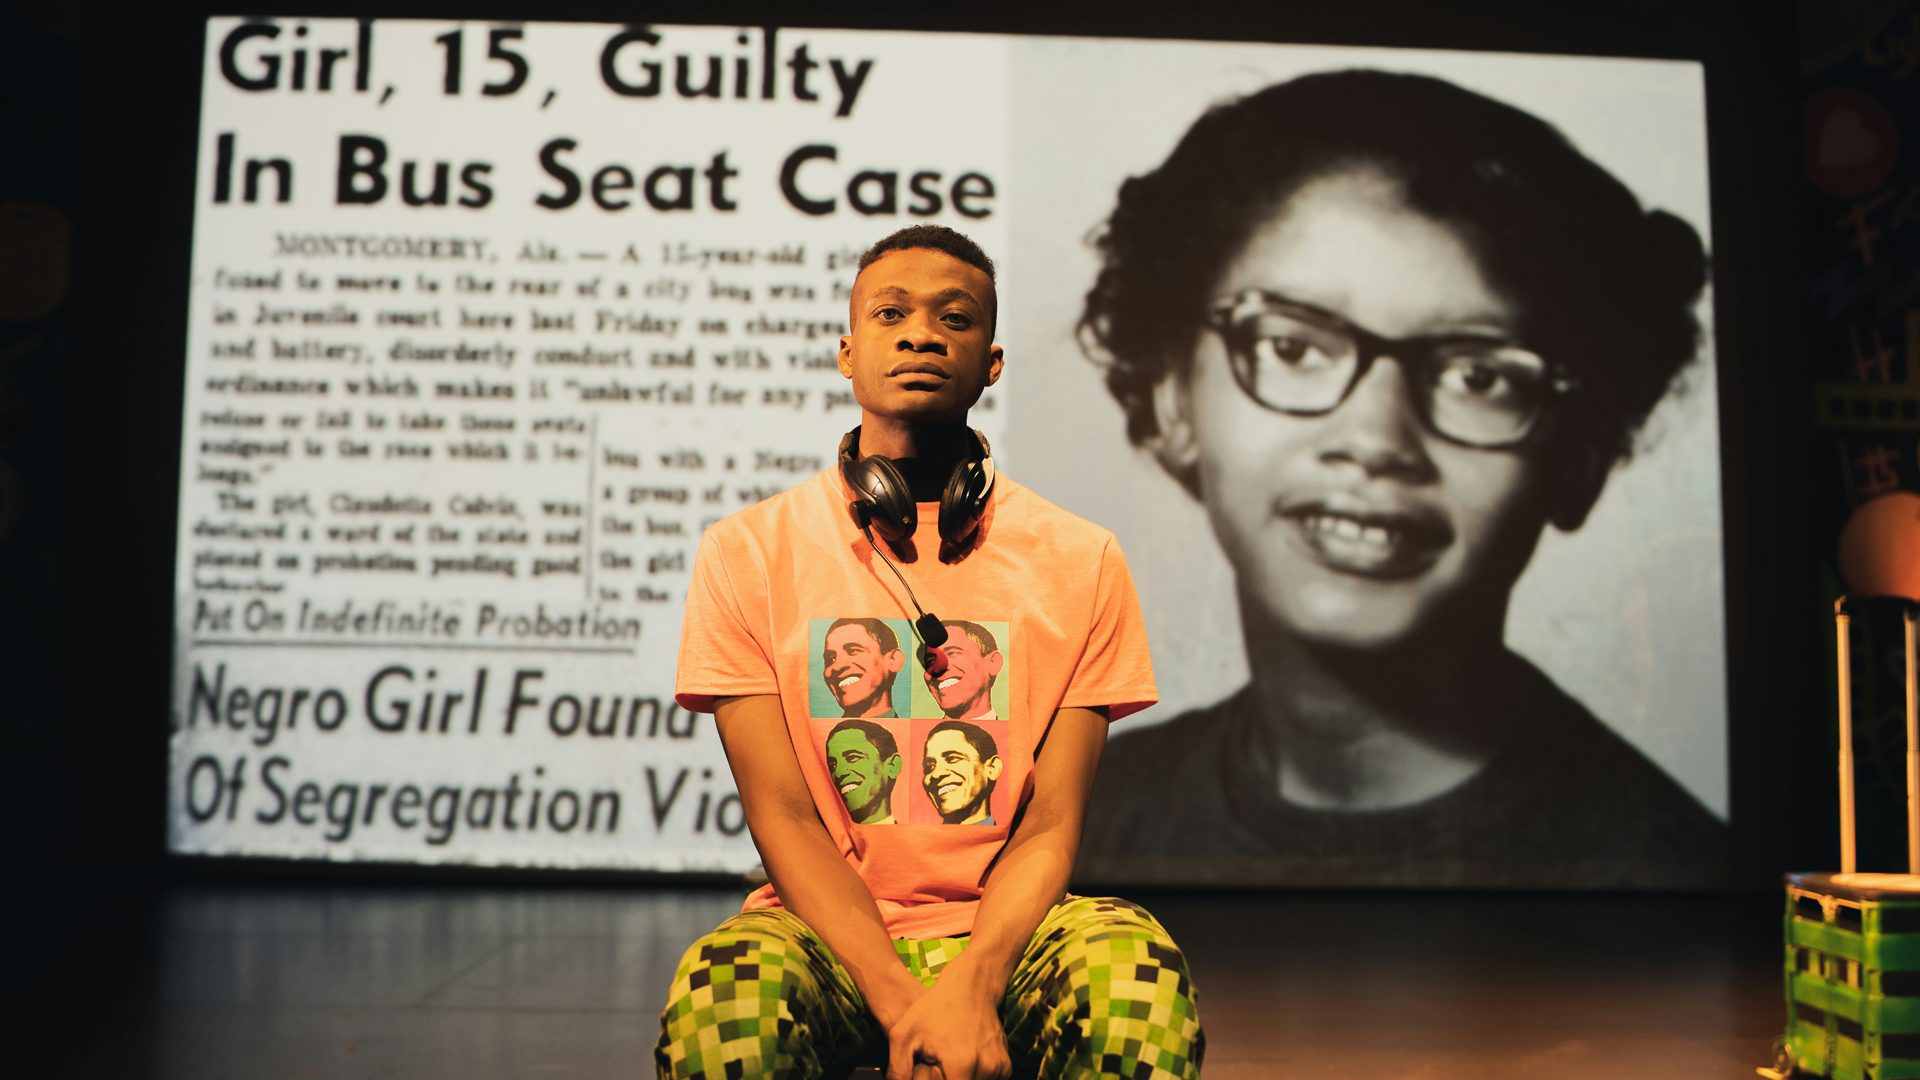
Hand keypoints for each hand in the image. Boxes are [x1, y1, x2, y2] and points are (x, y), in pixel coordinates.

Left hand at [884, 978, 1010, 1079]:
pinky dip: (975, 1079)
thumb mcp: (903, 1035)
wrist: (972, 986)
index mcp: (962, 1066)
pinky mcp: (1005, 1067)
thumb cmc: (934, 1009)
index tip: (933, 1072)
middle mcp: (987, 1069)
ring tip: (947, 1065)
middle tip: (937, 1067)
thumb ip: (898, 1070)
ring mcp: (1000, 1068)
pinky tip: (961, 1065)